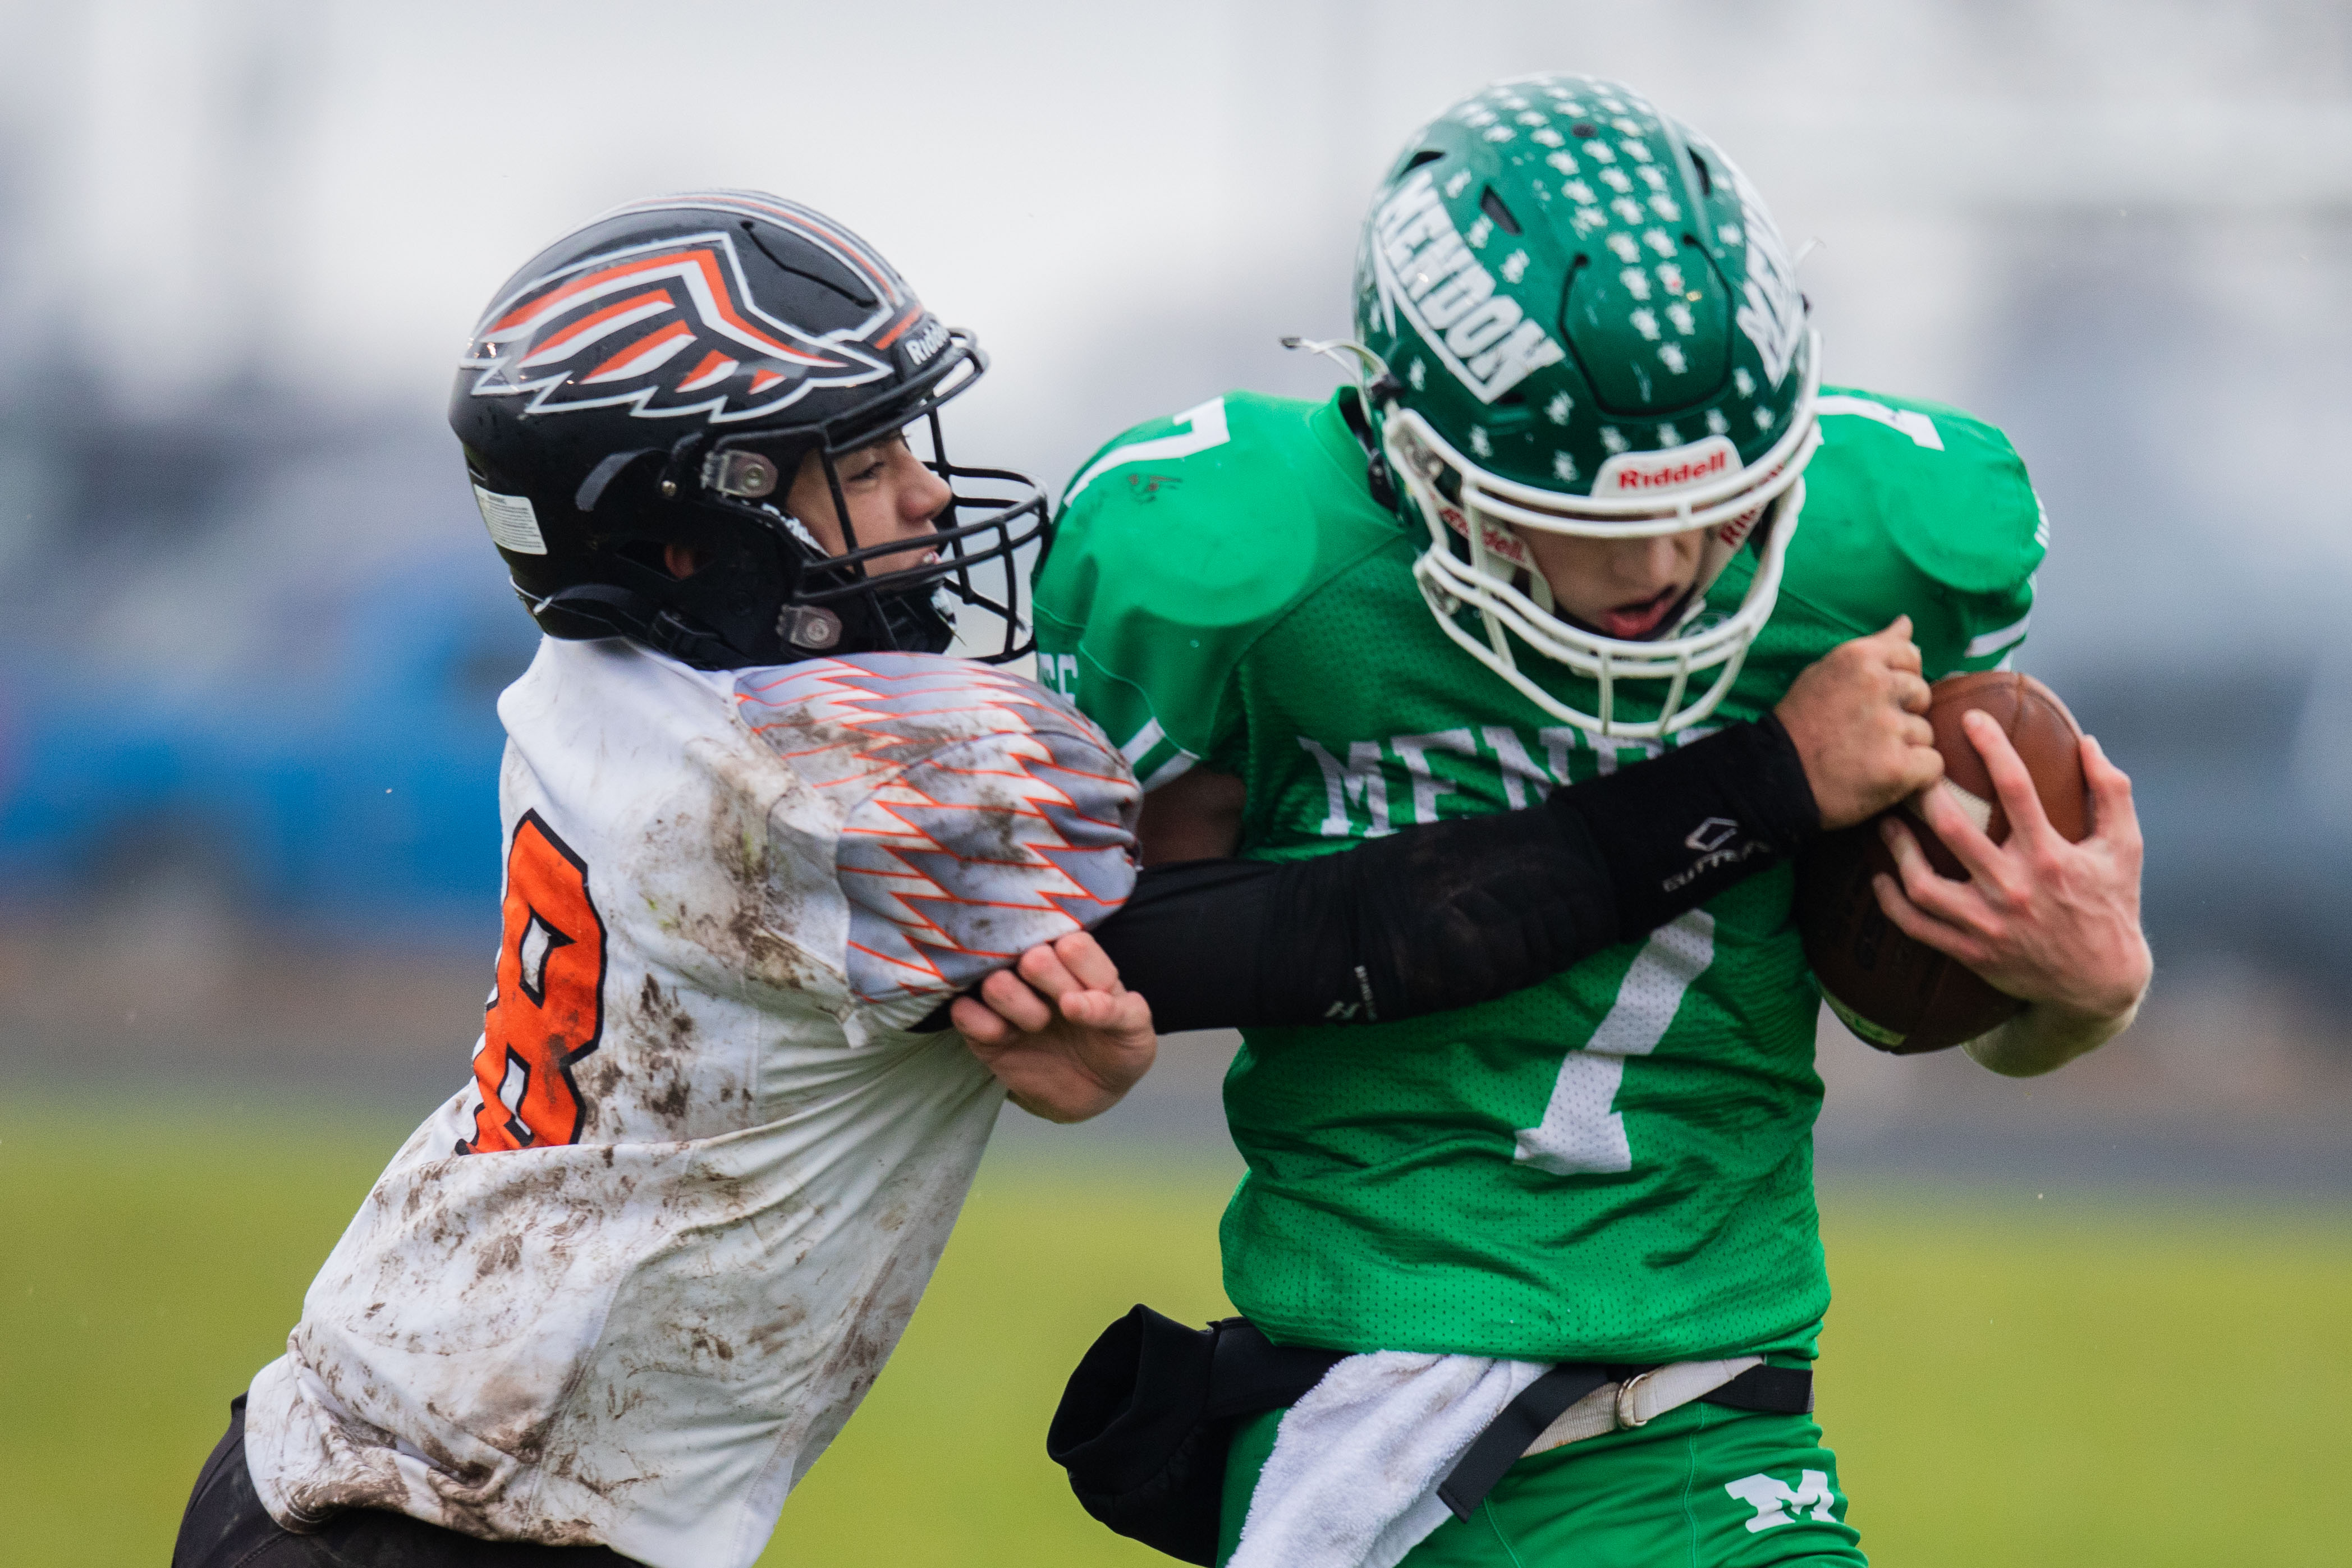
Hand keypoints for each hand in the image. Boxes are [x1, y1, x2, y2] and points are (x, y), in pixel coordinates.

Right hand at [952, 932, 1156, 1123]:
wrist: (1089, 1093)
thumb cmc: (1116, 1048)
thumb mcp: (1135, 1032)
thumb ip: (1117, 1011)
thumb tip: (1074, 1003)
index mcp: (1079, 961)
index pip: (1073, 944)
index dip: (1081, 973)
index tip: (1087, 999)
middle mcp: (1040, 970)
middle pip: (1034, 957)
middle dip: (1051, 988)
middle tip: (1061, 1011)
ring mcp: (1008, 995)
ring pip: (996, 982)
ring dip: (1020, 1009)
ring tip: (1036, 1027)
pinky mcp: (981, 1027)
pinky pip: (965, 1012)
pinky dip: (985, 1026)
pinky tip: (1005, 1038)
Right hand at [1774, 618, 1944, 829]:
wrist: (1776, 780)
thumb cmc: (1799, 725)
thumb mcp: (1824, 672)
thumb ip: (1872, 648)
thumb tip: (1906, 623)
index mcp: (1859, 658)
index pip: (1910, 656)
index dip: (1897, 679)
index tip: (1874, 699)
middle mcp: (1877, 686)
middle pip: (1921, 694)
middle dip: (1902, 713)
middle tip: (1866, 732)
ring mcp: (1889, 727)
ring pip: (1926, 732)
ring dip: (1905, 747)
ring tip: (1868, 757)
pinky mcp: (1899, 766)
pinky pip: (1932, 764)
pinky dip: (1914, 775)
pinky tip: (1883, 776)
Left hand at [1873, 712, 2150, 1047]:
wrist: (2100, 985)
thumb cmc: (2111, 904)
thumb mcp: (2125, 847)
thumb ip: (2111, 792)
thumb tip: (2087, 741)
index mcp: (2051, 856)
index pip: (2016, 788)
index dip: (1991, 746)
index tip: (1969, 718)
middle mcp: (2016, 888)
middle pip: (1954, 831)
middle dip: (1925, 793)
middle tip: (1907, 769)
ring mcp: (1989, 924)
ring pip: (1924, 883)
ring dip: (1897, 849)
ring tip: (1884, 822)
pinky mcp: (1971, 952)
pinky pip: (1917, 926)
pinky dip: (1892, 902)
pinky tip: (1880, 877)